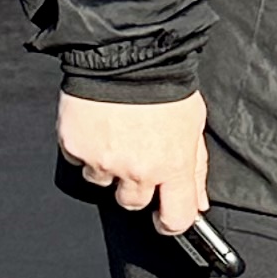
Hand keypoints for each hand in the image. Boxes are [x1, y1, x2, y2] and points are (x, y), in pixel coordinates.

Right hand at [58, 88, 209, 231]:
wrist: (125, 54)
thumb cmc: (164, 85)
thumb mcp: (193, 124)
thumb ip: (196, 167)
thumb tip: (199, 203)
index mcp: (173, 165)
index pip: (176, 219)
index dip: (171, 223)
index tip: (166, 219)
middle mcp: (138, 170)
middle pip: (132, 203)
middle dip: (135, 186)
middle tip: (137, 154)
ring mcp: (104, 162)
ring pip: (102, 182)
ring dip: (108, 165)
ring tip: (117, 132)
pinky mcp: (76, 149)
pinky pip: (80, 161)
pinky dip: (86, 148)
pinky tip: (98, 124)